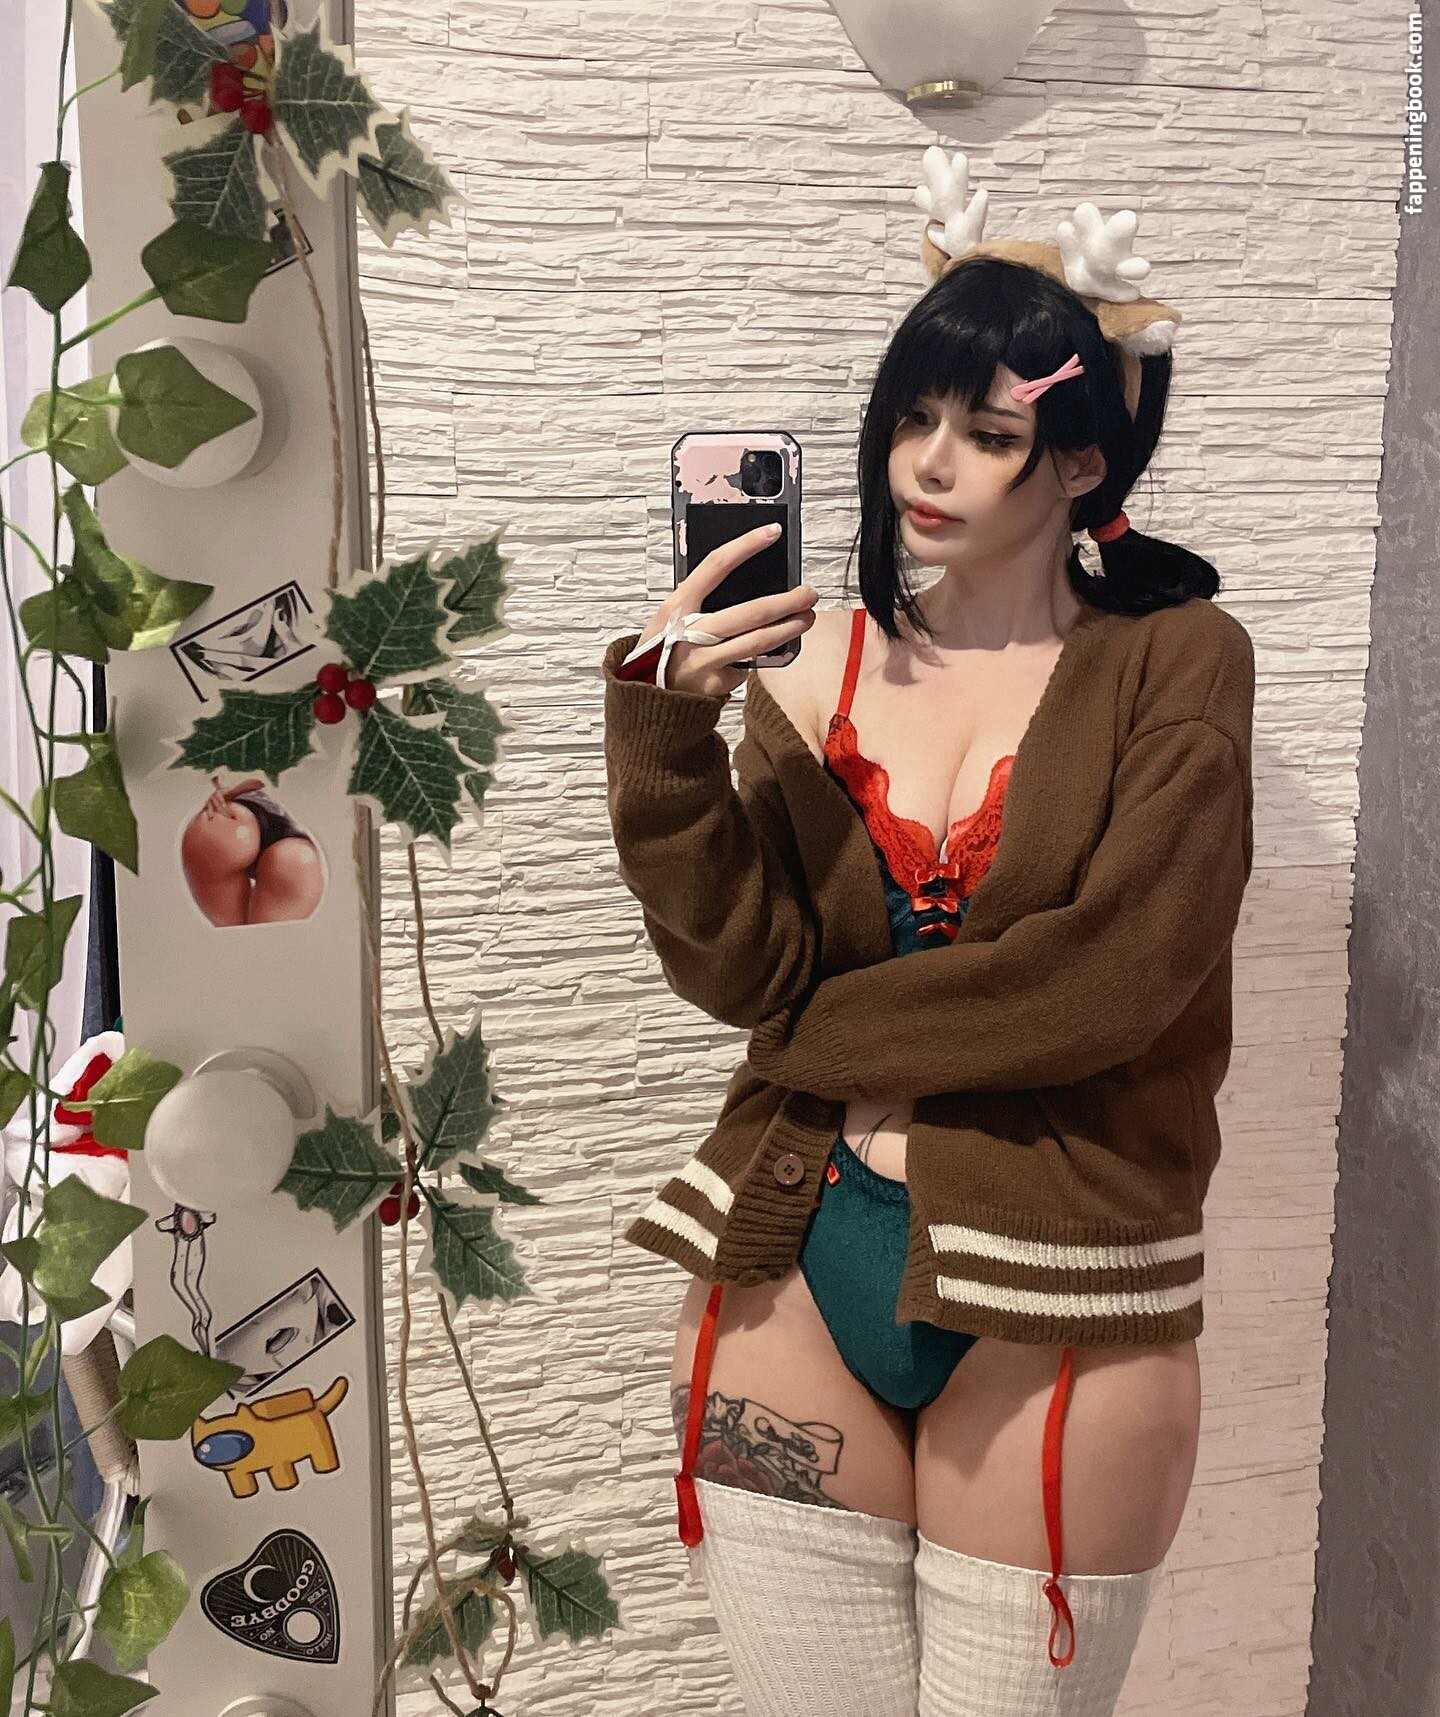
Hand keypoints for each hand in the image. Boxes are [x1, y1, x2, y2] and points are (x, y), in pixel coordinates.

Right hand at [634, 523, 818, 697]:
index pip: (716, 565)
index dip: (746, 546)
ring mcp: (703, 660)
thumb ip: (700, 602)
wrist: (647, 696)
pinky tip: (763, 653)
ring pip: (759, 640)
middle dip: (788, 601)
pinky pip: (747, 666)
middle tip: (808, 594)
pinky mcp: (716, 683)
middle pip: (751, 611)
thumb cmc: (662, 650)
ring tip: (806, 618)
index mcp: (677, 606)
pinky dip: (757, 658)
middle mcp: (689, 632)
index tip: (772, 532)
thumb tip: (749, 585)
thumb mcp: (671, 618)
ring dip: (790, 628)